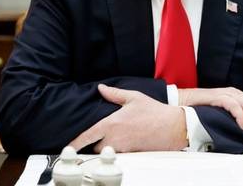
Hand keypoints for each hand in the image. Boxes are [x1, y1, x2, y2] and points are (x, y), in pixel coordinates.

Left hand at [70, 84, 186, 152]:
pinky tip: (126, 140)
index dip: (76, 141)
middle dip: (96, 142)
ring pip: (107, 151)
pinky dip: (118, 149)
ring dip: (107, 146)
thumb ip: (114, 94)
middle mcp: (115, 137)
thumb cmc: (155, 112)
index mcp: (112, 123)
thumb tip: (101, 88)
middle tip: (102, 133)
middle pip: (96, 146)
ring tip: (115, 136)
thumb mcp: (133, 97)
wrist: (173, 127)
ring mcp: (123, 147)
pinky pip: (119, 154)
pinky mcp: (131, 154)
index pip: (88, 135)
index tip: (69, 146)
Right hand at [178, 87, 242, 135]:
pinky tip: (241, 125)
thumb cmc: (205, 110)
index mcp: (239, 96)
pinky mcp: (218, 97)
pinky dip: (240, 116)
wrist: (186, 104)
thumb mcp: (225, 113)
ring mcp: (227, 94)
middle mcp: (236, 93)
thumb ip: (237, 116)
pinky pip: (234, 105)